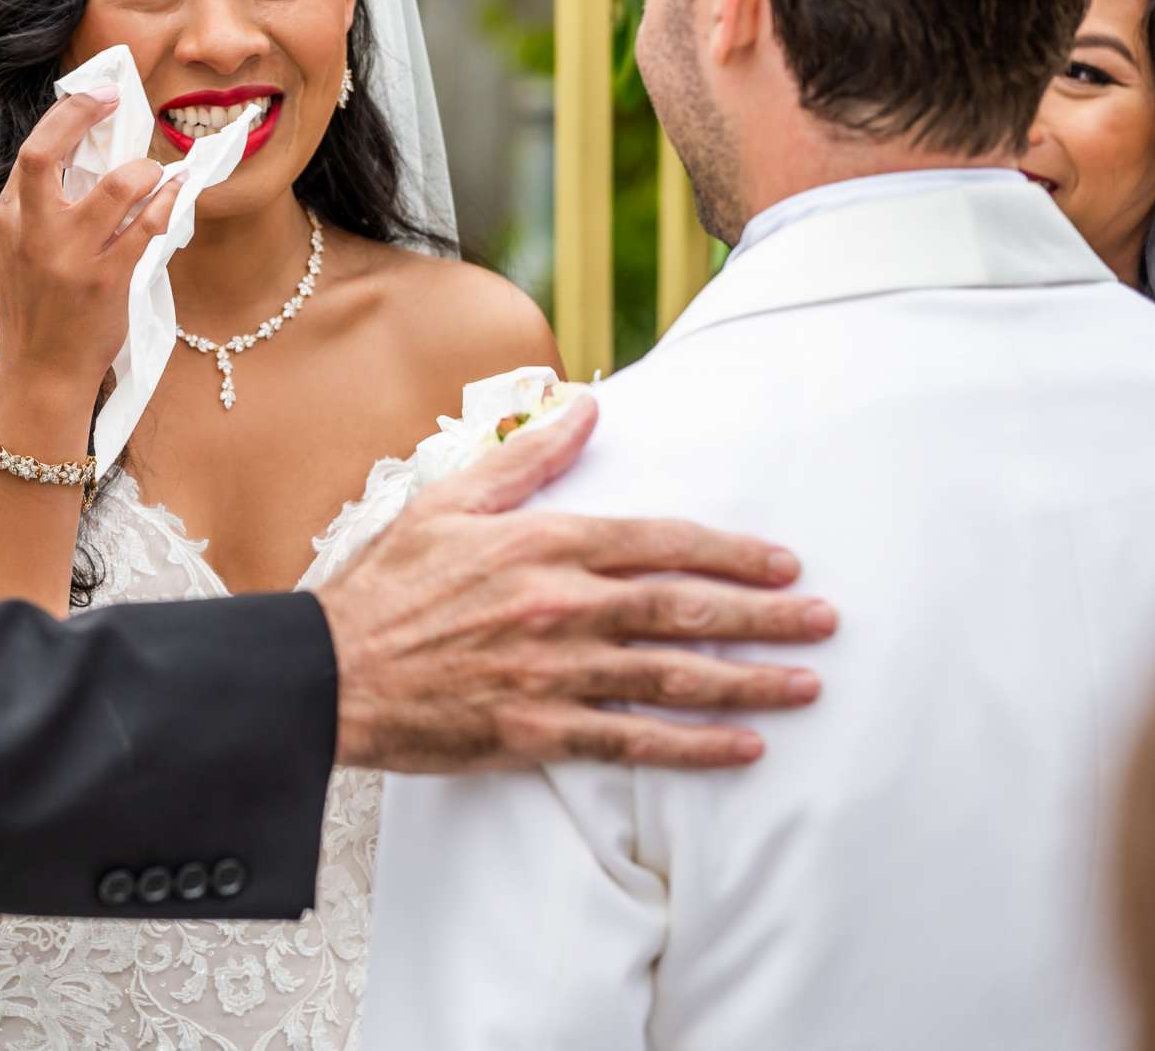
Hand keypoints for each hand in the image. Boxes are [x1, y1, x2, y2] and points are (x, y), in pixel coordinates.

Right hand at [0, 88, 180, 388]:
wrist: (42, 372)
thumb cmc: (38, 308)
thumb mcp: (21, 250)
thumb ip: (42, 206)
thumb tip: (91, 150)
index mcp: (9, 219)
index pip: (31, 150)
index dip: (66, 114)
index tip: (97, 97)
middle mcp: (33, 232)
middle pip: (47, 152)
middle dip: (83, 112)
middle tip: (116, 101)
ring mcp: (70, 256)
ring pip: (117, 185)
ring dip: (146, 171)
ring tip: (157, 174)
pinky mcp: (107, 280)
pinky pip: (149, 225)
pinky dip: (169, 201)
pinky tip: (178, 193)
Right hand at [315, 394, 836, 771]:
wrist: (329, 673)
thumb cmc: (385, 585)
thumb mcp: (449, 499)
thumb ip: (526, 456)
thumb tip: (588, 408)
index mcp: (542, 545)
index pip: (659, 542)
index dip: (730, 553)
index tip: (784, 563)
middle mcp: (559, 606)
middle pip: (683, 608)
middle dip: (764, 615)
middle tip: (825, 621)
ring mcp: (554, 673)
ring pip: (671, 675)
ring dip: (748, 680)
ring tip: (805, 683)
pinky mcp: (538, 732)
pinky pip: (633, 741)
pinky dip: (693, 745)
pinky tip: (743, 746)